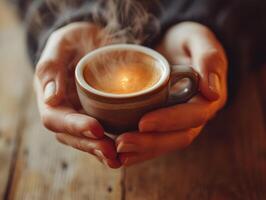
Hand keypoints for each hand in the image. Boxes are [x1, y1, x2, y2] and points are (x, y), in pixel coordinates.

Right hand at [34, 22, 120, 167]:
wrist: (90, 42)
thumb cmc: (75, 40)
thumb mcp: (62, 43)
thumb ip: (52, 67)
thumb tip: (50, 99)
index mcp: (50, 96)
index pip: (56, 118)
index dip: (75, 126)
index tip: (97, 127)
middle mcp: (63, 111)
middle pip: (71, 136)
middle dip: (91, 145)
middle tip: (111, 151)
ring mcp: (79, 116)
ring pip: (85, 141)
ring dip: (100, 152)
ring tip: (117, 159)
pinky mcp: (95, 116)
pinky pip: (99, 136)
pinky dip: (110, 146)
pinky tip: (123, 153)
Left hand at [116, 22, 227, 165]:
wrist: (174, 48)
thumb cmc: (186, 42)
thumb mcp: (199, 40)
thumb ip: (209, 60)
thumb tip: (212, 93)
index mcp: (208, 98)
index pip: (194, 115)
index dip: (170, 120)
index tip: (144, 122)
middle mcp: (196, 115)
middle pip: (178, 136)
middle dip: (151, 143)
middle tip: (122, 142)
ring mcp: (180, 122)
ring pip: (165, 143)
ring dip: (142, 150)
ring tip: (117, 151)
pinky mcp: (165, 123)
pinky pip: (155, 140)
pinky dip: (139, 149)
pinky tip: (121, 153)